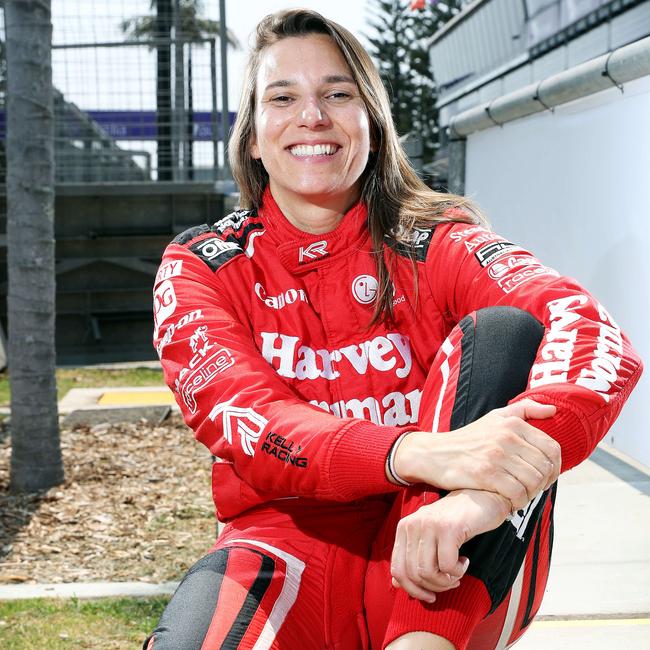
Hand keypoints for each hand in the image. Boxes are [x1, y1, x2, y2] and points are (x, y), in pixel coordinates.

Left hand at [390, 489, 509, 601]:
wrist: (483, 498)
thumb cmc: (457, 522)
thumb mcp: (430, 538)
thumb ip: (413, 558)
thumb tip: (396, 584)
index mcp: (404, 527)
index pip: (397, 569)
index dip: (412, 589)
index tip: (430, 596)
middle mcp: (412, 524)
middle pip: (413, 574)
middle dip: (433, 587)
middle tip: (450, 583)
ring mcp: (429, 524)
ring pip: (428, 572)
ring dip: (446, 581)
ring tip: (457, 573)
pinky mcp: (448, 528)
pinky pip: (447, 566)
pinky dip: (458, 571)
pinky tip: (464, 562)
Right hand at [393, 399, 560, 510]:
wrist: (435, 453)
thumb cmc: (467, 438)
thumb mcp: (494, 416)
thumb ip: (525, 409)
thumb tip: (553, 410)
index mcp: (512, 423)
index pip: (551, 447)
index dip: (555, 466)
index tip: (546, 476)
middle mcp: (507, 437)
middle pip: (544, 467)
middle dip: (543, 483)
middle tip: (532, 489)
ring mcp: (496, 456)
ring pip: (533, 482)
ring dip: (531, 494)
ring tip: (522, 496)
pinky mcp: (486, 474)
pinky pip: (517, 493)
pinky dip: (518, 502)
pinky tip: (511, 502)